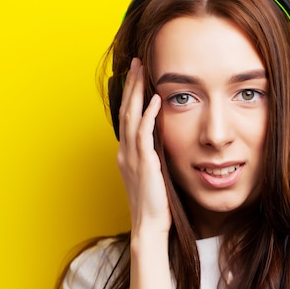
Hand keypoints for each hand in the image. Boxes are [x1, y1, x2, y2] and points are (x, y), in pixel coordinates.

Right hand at [117, 58, 170, 237]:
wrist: (149, 225)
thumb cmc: (154, 202)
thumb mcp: (152, 174)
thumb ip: (153, 155)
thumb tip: (163, 141)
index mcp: (127, 153)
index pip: (127, 117)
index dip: (131, 95)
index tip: (137, 76)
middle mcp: (126, 151)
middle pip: (126, 111)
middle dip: (131, 85)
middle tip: (136, 63)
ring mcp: (133, 157)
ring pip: (132, 117)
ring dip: (137, 93)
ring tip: (142, 71)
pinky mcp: (145, 164)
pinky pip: (144, 134)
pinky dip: (149, 115)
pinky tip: (155, 100)